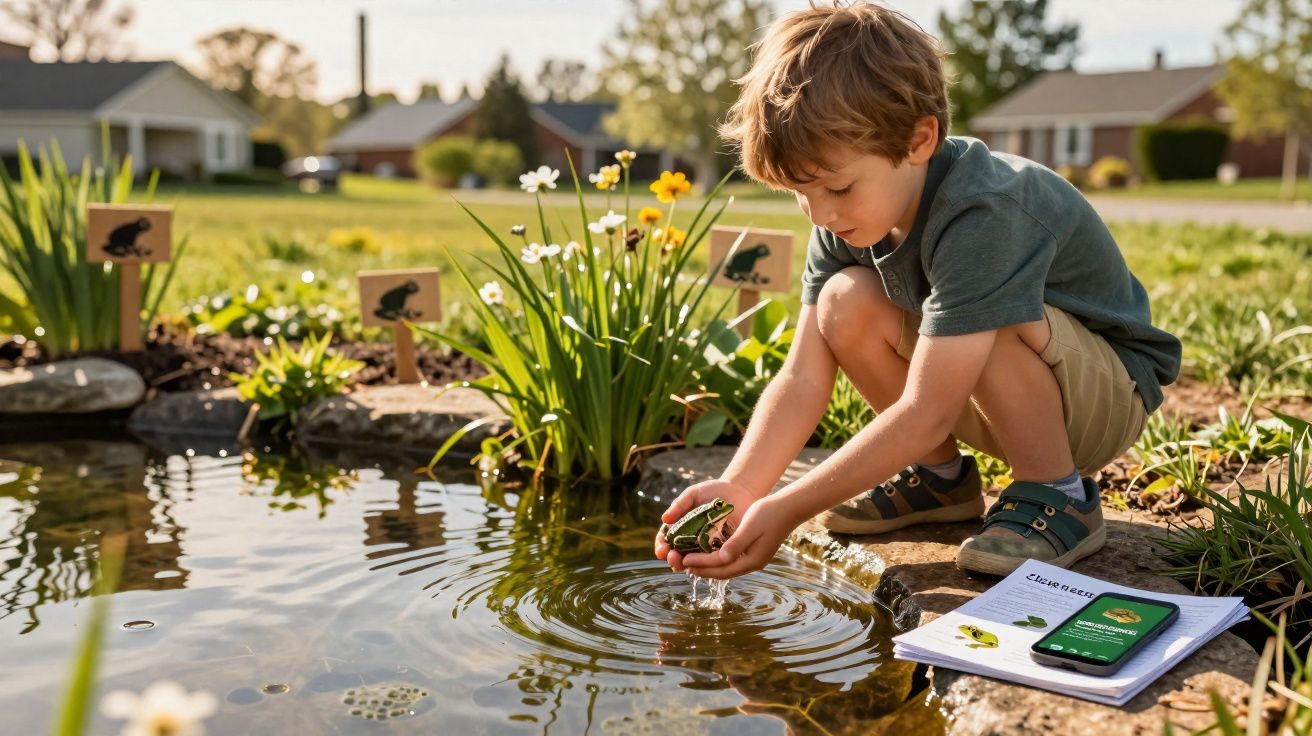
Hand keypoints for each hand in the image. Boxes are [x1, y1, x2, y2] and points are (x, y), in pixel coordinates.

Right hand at [653, 477, 757, 572]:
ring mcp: (707, 546)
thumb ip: (679, 505)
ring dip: (686, 565)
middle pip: (677, 554)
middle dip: (672, 559)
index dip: (662, 546)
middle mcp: (691, 539)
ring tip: (684, 563)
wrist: (740, 490)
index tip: (662, 549)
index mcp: (681, 526)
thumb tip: (664, 519)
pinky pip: (714, 561)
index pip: (666, 539)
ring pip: (694, 561)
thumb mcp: (693, 494)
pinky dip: (707, 565)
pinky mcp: (723, 550)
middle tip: (672, 558)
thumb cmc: (714, 490)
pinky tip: (704, 565)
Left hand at [681, 495, 797, 579]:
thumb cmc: (769, 514)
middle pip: (723, 572)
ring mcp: (754, 559)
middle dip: (703, 569)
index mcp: (752, 560)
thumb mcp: (750, 527)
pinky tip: (709, 555)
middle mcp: (753, 563)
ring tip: (692, 563)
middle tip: (683, 565)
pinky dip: (718, 560)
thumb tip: (721, 558)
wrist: (788, 508)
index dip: (702, 563)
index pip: (721, 566)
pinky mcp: (754, 552)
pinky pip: (732, 561)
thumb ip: (736, 543)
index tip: (685, 560)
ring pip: (727, 568)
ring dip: (709, 566)